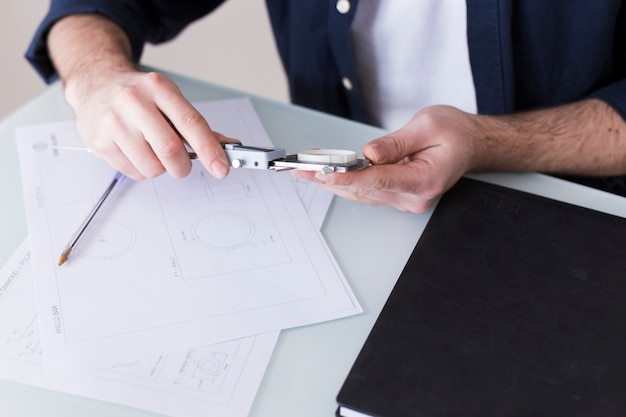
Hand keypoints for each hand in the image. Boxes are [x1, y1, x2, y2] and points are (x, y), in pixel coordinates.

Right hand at [68, 69, 231, 180]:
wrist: (97, 84)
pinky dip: (142, 170)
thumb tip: (227, 146)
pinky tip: (135, 151)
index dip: (209, 149)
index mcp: (158, 88)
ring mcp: (113, 122)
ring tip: (152, 151)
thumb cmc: (139, 96)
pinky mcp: (99, 142)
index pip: (190, 123)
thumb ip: (197, 126)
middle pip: (170, 150)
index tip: (221, 168)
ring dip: (160, 168)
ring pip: (152, 168)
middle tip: (182, 164)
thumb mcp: (169, 100)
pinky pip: (133, 173)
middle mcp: (133, 101)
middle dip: (183, 166)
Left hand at [290, 105, 479, 212]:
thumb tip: (369, 152)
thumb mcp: (428, 125)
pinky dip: (346, 183)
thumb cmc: (456, 133)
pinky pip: (368, 192)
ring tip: (306, 170)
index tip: (324, 174)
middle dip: (330, 178)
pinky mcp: (399, 196)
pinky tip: (326, 175)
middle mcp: (414, 197)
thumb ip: (396, 143)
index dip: (348, 178)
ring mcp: (406, 200)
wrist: (472, 145)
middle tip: (303, 168)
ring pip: (362, 194)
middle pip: (365, 190)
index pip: (379, 181)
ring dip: (333, 182)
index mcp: (425, 179)